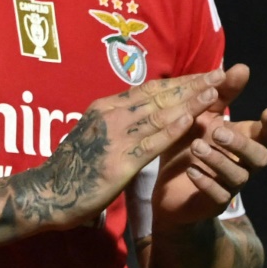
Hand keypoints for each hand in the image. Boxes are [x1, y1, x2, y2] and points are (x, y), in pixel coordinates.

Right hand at [12, 70, 220, 233]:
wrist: (47, 193)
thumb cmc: (72, 167)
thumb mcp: (93, 134)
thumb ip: (117, 121)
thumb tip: (142, 111)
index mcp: (103, 108)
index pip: (148, 89)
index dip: (179, 81)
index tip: (203, 75)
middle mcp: (109, 116)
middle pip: (157, 96)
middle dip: (191, 85)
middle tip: (220, 74)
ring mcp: (114, 138)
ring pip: (158, 115)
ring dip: (189, 102)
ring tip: (215, 91)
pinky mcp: (119, 162)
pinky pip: (150, 143)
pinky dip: (172, 129)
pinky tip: (191, 121)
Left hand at [154, 64, 266, 227]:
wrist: (167, 188)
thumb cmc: (188, 146)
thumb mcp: (199, 116)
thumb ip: (219, 94)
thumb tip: (240, 67)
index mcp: (243, 140)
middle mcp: (242, 163)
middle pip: (260, 156)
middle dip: (242, 143)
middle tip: (217, 131)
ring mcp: (230, 184)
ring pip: (239, 176)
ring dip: (219, 160)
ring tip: (196, 147)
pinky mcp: (214, 201)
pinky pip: (218, 195)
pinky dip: (206, 182)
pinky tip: (191, 171)